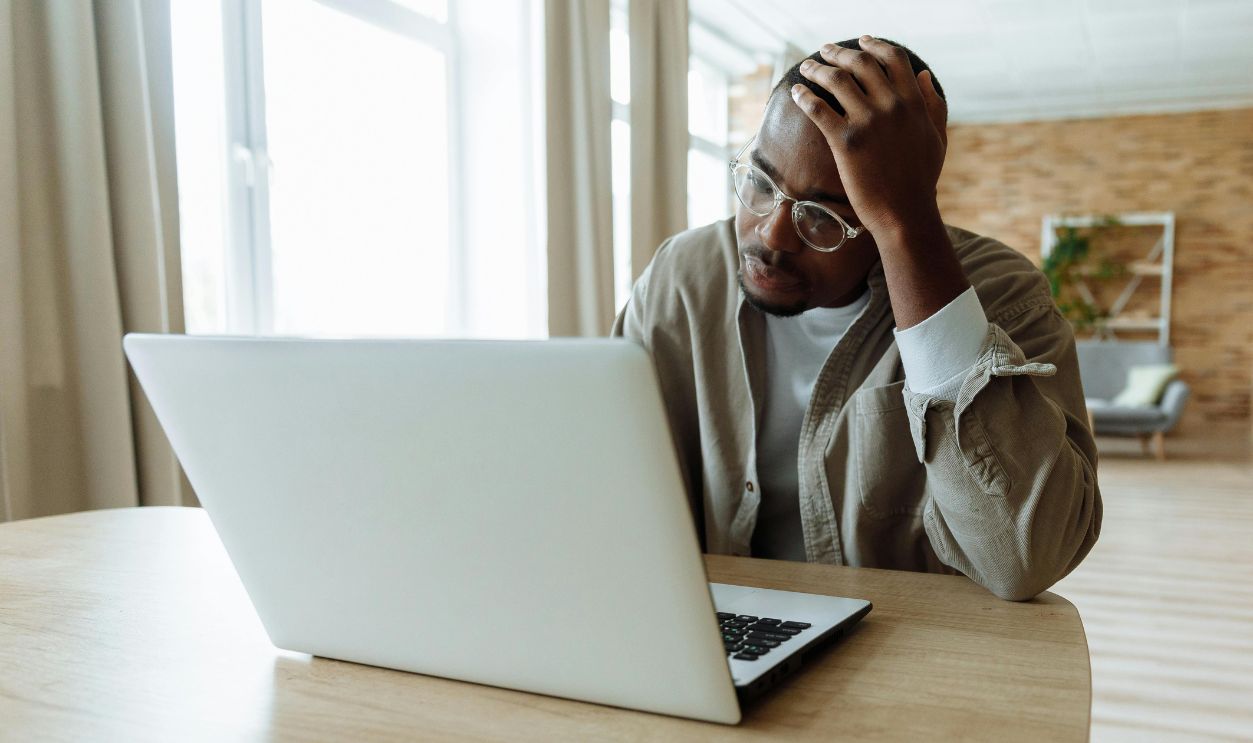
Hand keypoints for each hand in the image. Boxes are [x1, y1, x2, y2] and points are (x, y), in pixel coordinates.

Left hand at [790, 36, 947, 238]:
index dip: (874, 45)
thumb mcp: (936, 137)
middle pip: (860, 63)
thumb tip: (923, 75)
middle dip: (839, 52)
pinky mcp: (845, 141)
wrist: (904, 214)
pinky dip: (804, 96)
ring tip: (806, 67)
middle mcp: (891, 106)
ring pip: (836, 79)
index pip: (893, 58)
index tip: (861, 41)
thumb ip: (933, 104)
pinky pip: (818, 108)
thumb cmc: (921, 180)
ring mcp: (868, 122)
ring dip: (817, 68)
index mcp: (913, 102)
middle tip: (824, 51)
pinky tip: (796, 92)